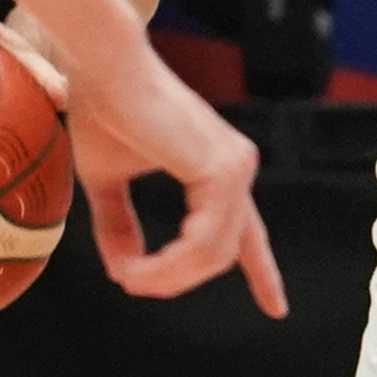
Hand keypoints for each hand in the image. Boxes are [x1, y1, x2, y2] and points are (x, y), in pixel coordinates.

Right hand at [0, 2, 282, 312]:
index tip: (276, 310)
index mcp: (219, 167)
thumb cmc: (101, 110)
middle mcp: (236, 165)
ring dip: (168, 277)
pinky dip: (171, 265)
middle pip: (221, 252)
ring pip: (212, 253)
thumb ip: (119, 226)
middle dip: (178, 279)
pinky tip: (138, 271)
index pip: (249, 233)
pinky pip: (203, 242)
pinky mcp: (220, 169)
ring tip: (129, 277)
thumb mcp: (105, 182)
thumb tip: (125, 275)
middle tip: (132, 282)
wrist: (100, 66)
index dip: (263, 274)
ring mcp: (234, 166)